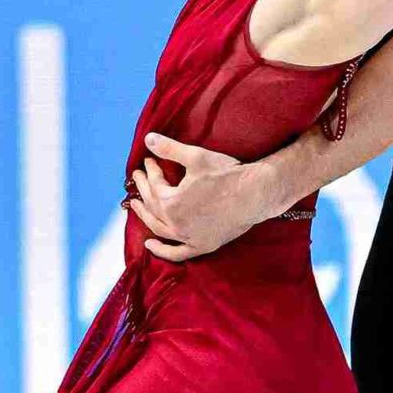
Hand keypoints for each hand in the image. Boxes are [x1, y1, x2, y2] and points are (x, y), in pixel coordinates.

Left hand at [127, 133, 268, 259]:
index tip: (149, 160)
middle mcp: (176, 224)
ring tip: (136, 206)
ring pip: (159, 229)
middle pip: (153, 206)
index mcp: (172, 203)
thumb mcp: (196, 157)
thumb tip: (148, 139)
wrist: (256, 194)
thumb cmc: (227, 175)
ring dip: (145, 216)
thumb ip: (169, 149)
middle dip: (143, 189)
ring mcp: (189, 238)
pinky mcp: (202, 245)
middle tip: (138, 177)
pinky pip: (178, 253)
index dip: (150, 171)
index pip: (154, 185)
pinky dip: (163, 251)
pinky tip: (151, 245)